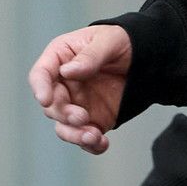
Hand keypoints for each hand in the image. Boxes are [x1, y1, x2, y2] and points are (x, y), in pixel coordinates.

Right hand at [28, 25, 131, 153]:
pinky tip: (102, 144)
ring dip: (74, 135)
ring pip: (64, 126)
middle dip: (64, 114)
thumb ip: (90, 56)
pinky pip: (85, 137)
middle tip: (82, 117)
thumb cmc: (123, 41)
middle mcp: (64, 84)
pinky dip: (91, 144)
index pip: (41, 74)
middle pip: (51, 105)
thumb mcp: (110, 41)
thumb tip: (67, 71)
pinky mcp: (92, 120)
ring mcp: (77, 104)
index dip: (40, 87)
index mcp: (61, 58)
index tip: (45, 99)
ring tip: (93, 137)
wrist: (147, 56)